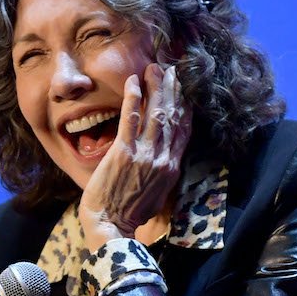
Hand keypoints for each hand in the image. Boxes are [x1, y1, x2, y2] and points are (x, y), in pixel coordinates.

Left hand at [79, 63, 190, 246]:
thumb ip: (162, 173)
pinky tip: (132, 81)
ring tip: (154, 68)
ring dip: (155, 87)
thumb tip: (164, 160)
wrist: (111, 227)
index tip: (184, 88)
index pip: (184, 130)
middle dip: (173, 89)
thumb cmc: (129, 215)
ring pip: (156, 113)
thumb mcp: (157, 195)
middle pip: (173, 116)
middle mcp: (163, 158)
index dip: (185, 106)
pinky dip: (133, 97)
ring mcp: (145, 154)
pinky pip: (131, 118)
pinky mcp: (124, 152)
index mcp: (171, 168)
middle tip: (171, 69)